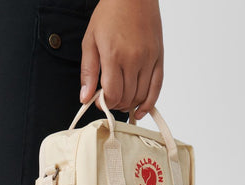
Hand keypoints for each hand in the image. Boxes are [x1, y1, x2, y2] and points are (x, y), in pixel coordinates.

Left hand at [80, 0, 163, 119]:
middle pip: (126, 98)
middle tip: (108, 99)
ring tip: (121, 101)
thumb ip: (87, 72)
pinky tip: (141, 110)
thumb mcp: (90, 41)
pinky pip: (157, 87)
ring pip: (141, 95)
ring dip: (130, 105)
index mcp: (114, 56)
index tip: (99, 101)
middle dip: (115, 104)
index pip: (112, 94)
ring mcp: (149, 58)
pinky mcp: (159, 56)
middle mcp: (134, 59)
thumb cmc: (110, 14)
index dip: (105, 103)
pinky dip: (149, 103)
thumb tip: (85, 97)